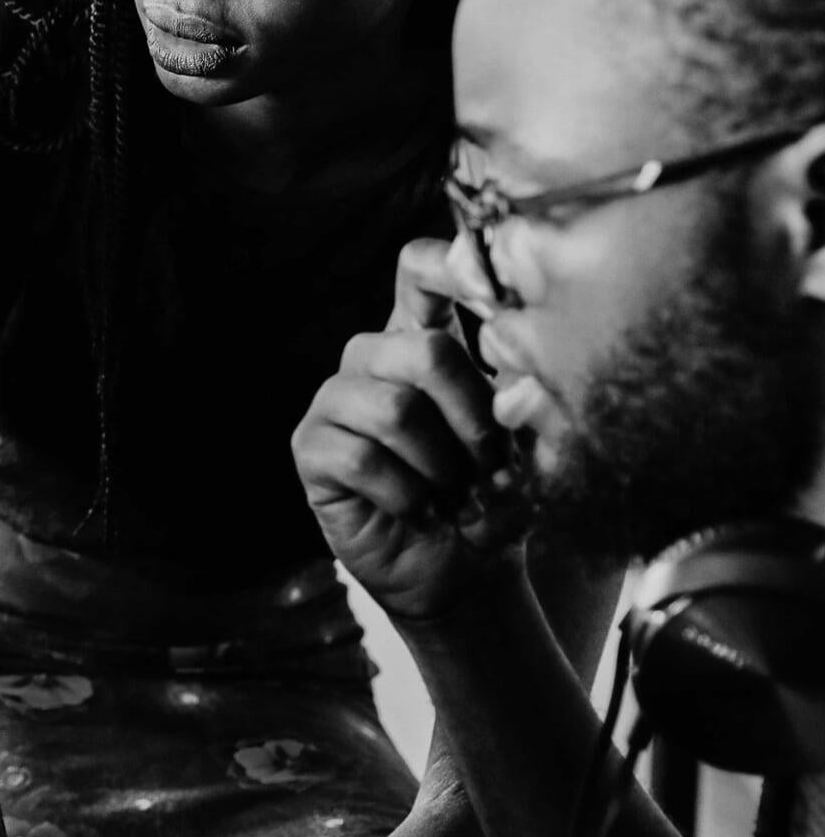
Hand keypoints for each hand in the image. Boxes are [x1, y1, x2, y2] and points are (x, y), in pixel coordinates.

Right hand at [291, 237, 530, 621]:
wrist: (464, 571)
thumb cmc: (494, 496)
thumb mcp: (524, 444)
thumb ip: (519, 397)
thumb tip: (519, 373)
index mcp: (423, 338)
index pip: (418, 271)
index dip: (446, 265)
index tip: (489, 289)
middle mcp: (374, 357)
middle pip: (425, 350)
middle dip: (474, 419)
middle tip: (492, 466)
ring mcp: (336, 399)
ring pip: (396, 409)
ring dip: (442, 466)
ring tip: (456, 494)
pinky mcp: (312, 446)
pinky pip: (361, 457)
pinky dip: (407, 494)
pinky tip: (419, 510)